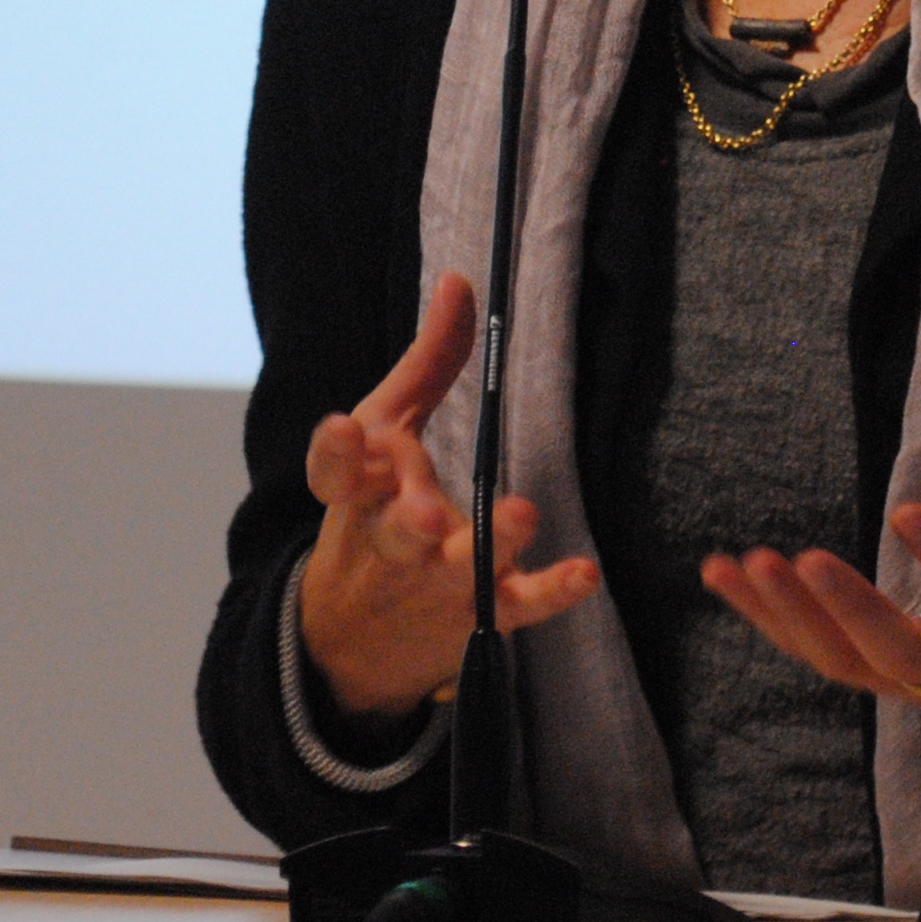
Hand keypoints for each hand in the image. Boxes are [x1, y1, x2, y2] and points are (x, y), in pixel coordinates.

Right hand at [295, 270, 603, 724]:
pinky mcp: (478, 614)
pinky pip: (517, 606)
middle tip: (423, 513)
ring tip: (521, 514)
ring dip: (491, 545)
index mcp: (358, 495)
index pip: (335, 475)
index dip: (336, 453)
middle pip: (396, 532)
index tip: (341, 427)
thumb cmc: (380, 509)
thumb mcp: (390, 435)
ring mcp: (435, 583)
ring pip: (460, 569)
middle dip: (407, 522)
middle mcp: (391, 541)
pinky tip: (584, 572)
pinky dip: (550, 591)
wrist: (354, 642)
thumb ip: (428, 363)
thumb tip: (462, 280)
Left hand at [699, 385, 920, 726]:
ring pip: (845, 663)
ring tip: (739, 563)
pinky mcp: (880, 683)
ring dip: (787, 616)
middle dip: (849, 610)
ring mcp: (917, 687)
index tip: (904, 510)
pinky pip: (818, 656)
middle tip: (801, 558)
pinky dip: (768, 621)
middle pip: (903, 655)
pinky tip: (722, 575)